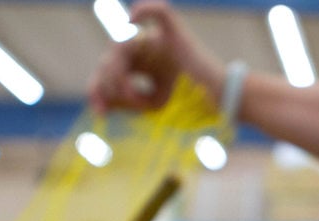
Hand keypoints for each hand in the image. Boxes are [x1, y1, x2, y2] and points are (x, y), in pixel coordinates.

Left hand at [88, 0, 223, 114]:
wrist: (219, 103)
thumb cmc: (192, 105)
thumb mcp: (151, 106)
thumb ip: (123, 101)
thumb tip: (98, 104)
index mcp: (142, 62)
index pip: (109, 68)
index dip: (98, 88)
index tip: (100, 112)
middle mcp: (147, 47)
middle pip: (111, 56)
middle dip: (108, 83)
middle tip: (115, 104)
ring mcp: (160, 38)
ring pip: (124, 43)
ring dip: (120, 72)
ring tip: (133, 96)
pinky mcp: (176, 33)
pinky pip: (159, 11)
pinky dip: (143, 11)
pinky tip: (132, 20)